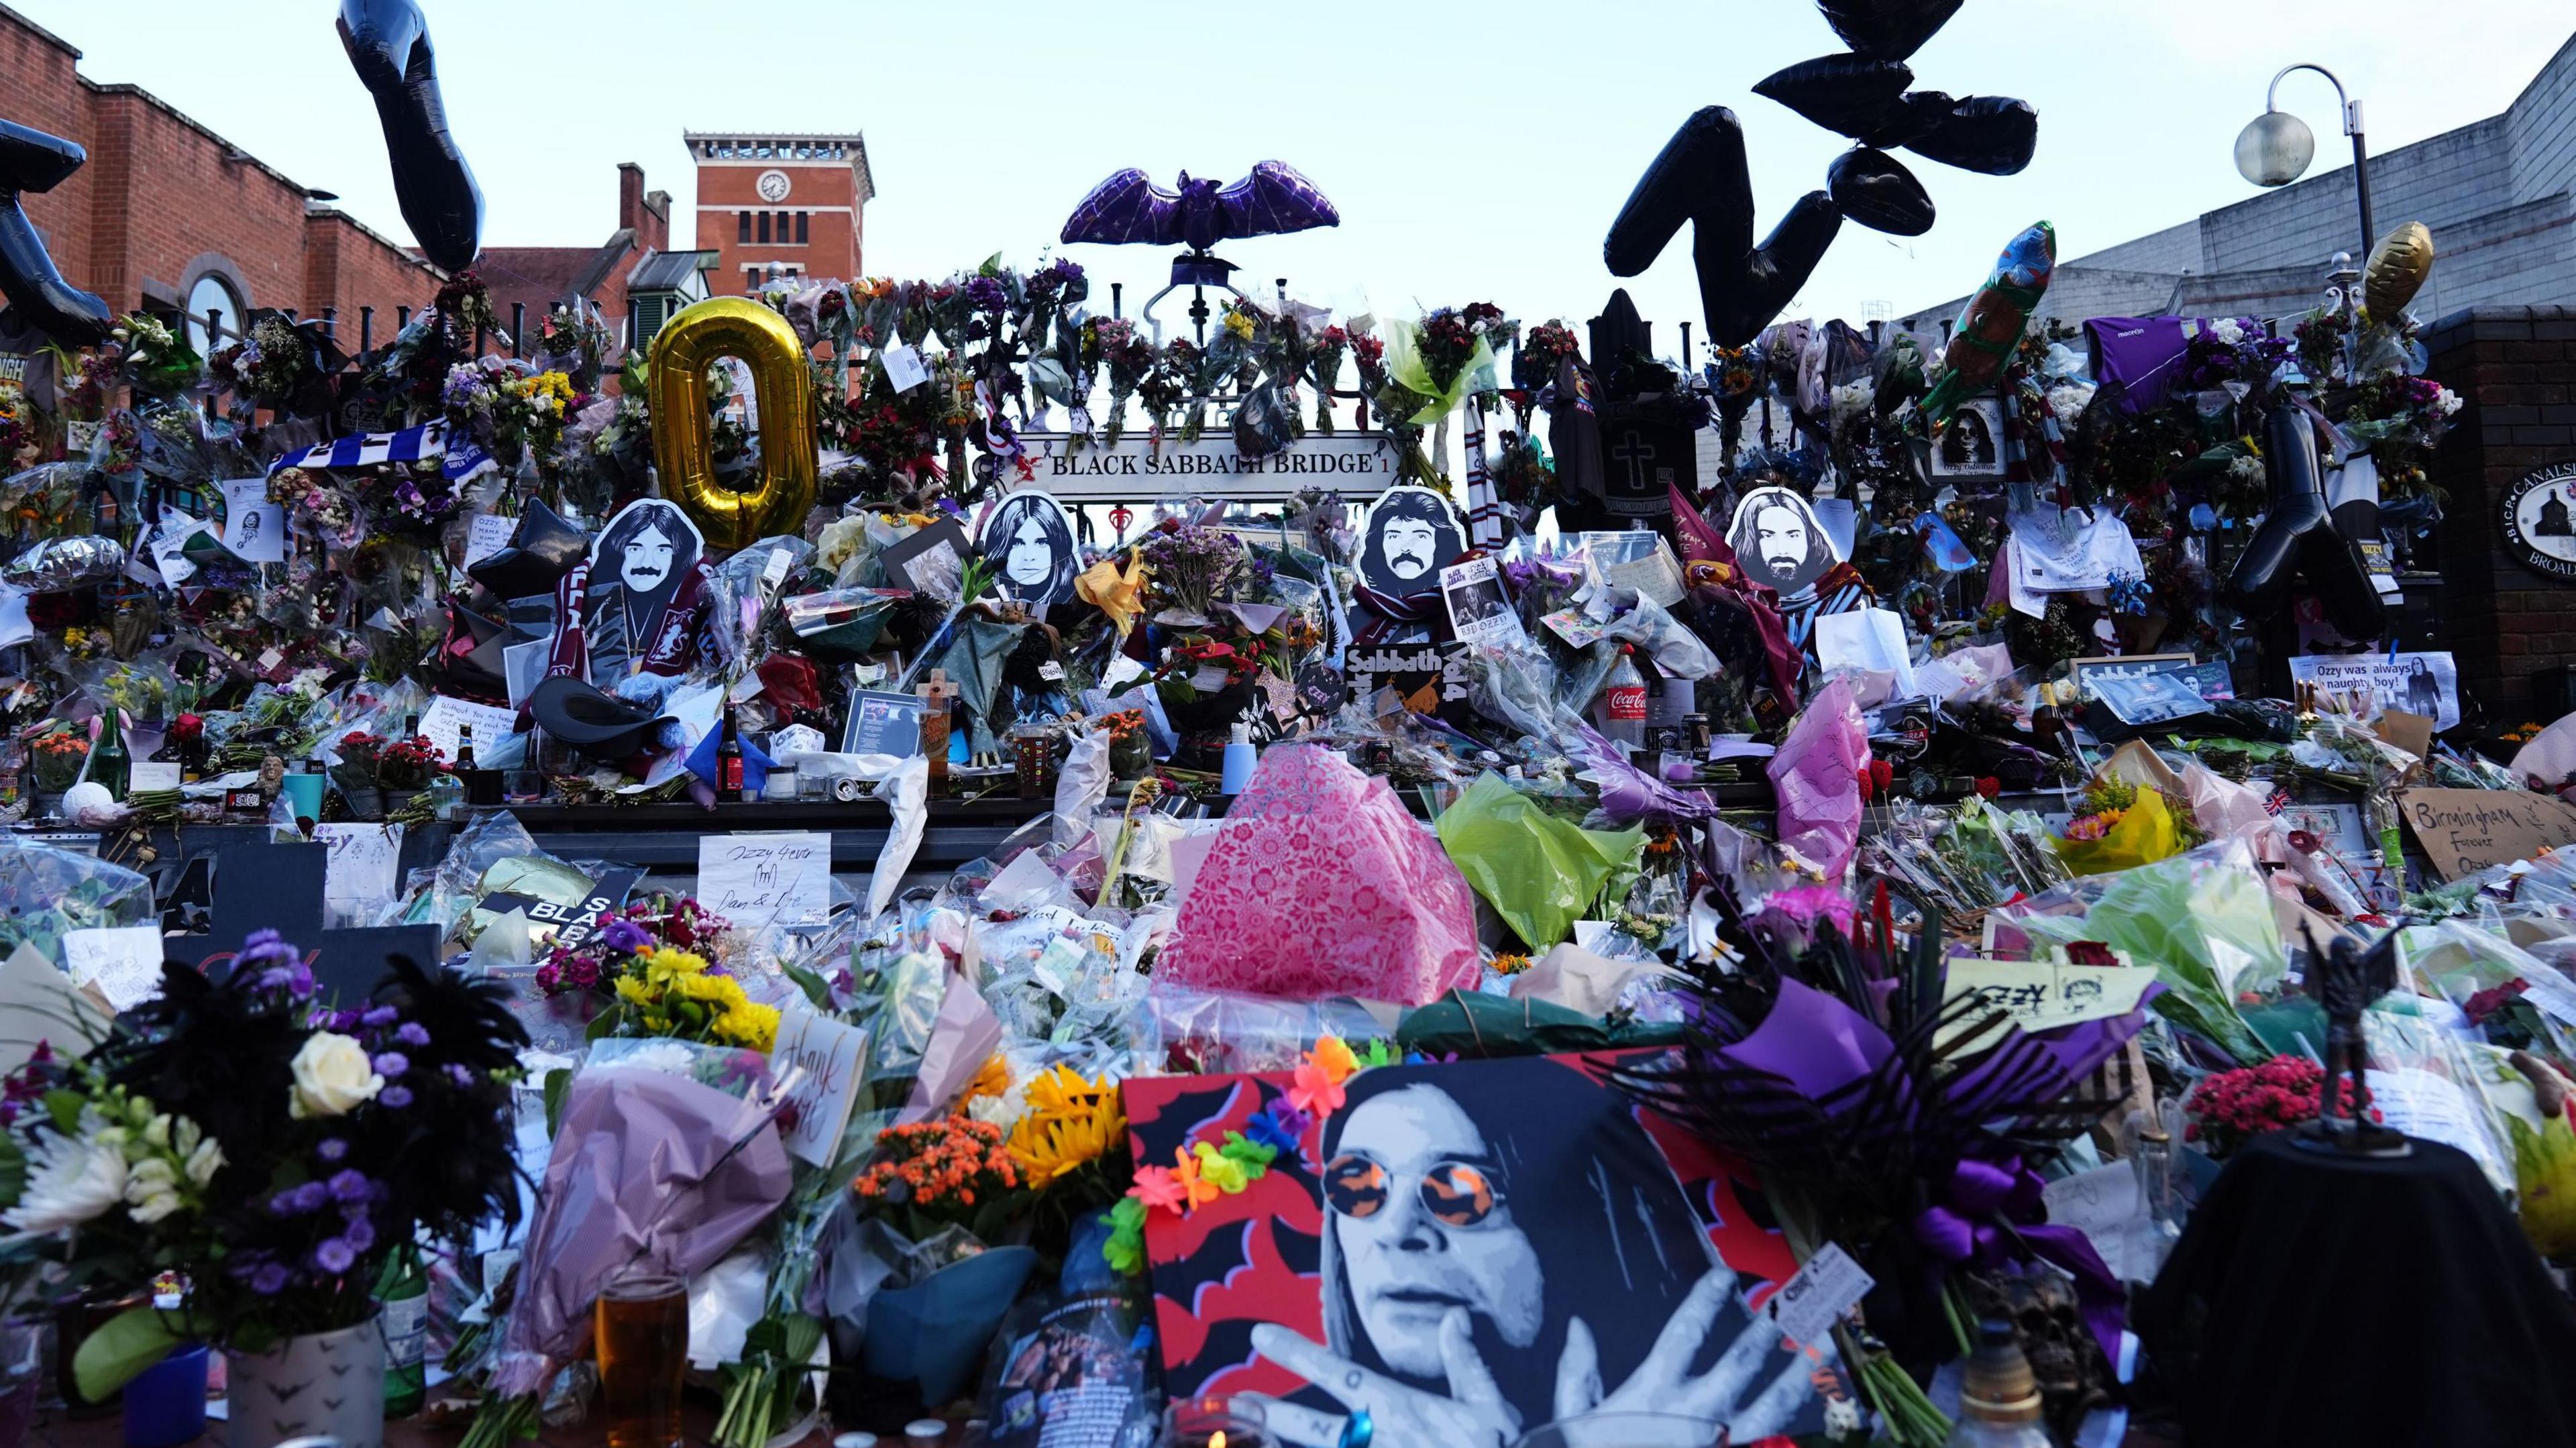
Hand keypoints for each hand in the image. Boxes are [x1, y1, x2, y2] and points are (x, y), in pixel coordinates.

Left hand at [1248, 1311, 1521, 1447]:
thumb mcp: (1493, 1408)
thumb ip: (1468, 1364)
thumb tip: (1454, 1318)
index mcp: (1402, 1412)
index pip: (1342, 1377)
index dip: (1299, 1356)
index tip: (1262, 1336)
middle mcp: (1379, 1442)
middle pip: (1315, 1427)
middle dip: (1272, 1413)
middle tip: (1234, 1399)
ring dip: (1283, 1444)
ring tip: (1244, 1435)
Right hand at [1550, 1268, 1817, 1444]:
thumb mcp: (1573, 1421)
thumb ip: (1577, 1373)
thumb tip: (1578, 1325)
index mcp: (1654, 1392)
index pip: (1685, 1333)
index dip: (1706, 1300)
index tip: (1726, 1276)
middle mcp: (1695, 1413)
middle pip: (1742, 1362)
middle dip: (1767, 1329)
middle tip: (1789, 1302)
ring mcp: (1723, 1442)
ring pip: (1775, 1404)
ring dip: (1802, 1371)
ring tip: (1825, 1345)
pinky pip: (1775, 1436)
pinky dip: (1798, 1415)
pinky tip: (1815, 1397)